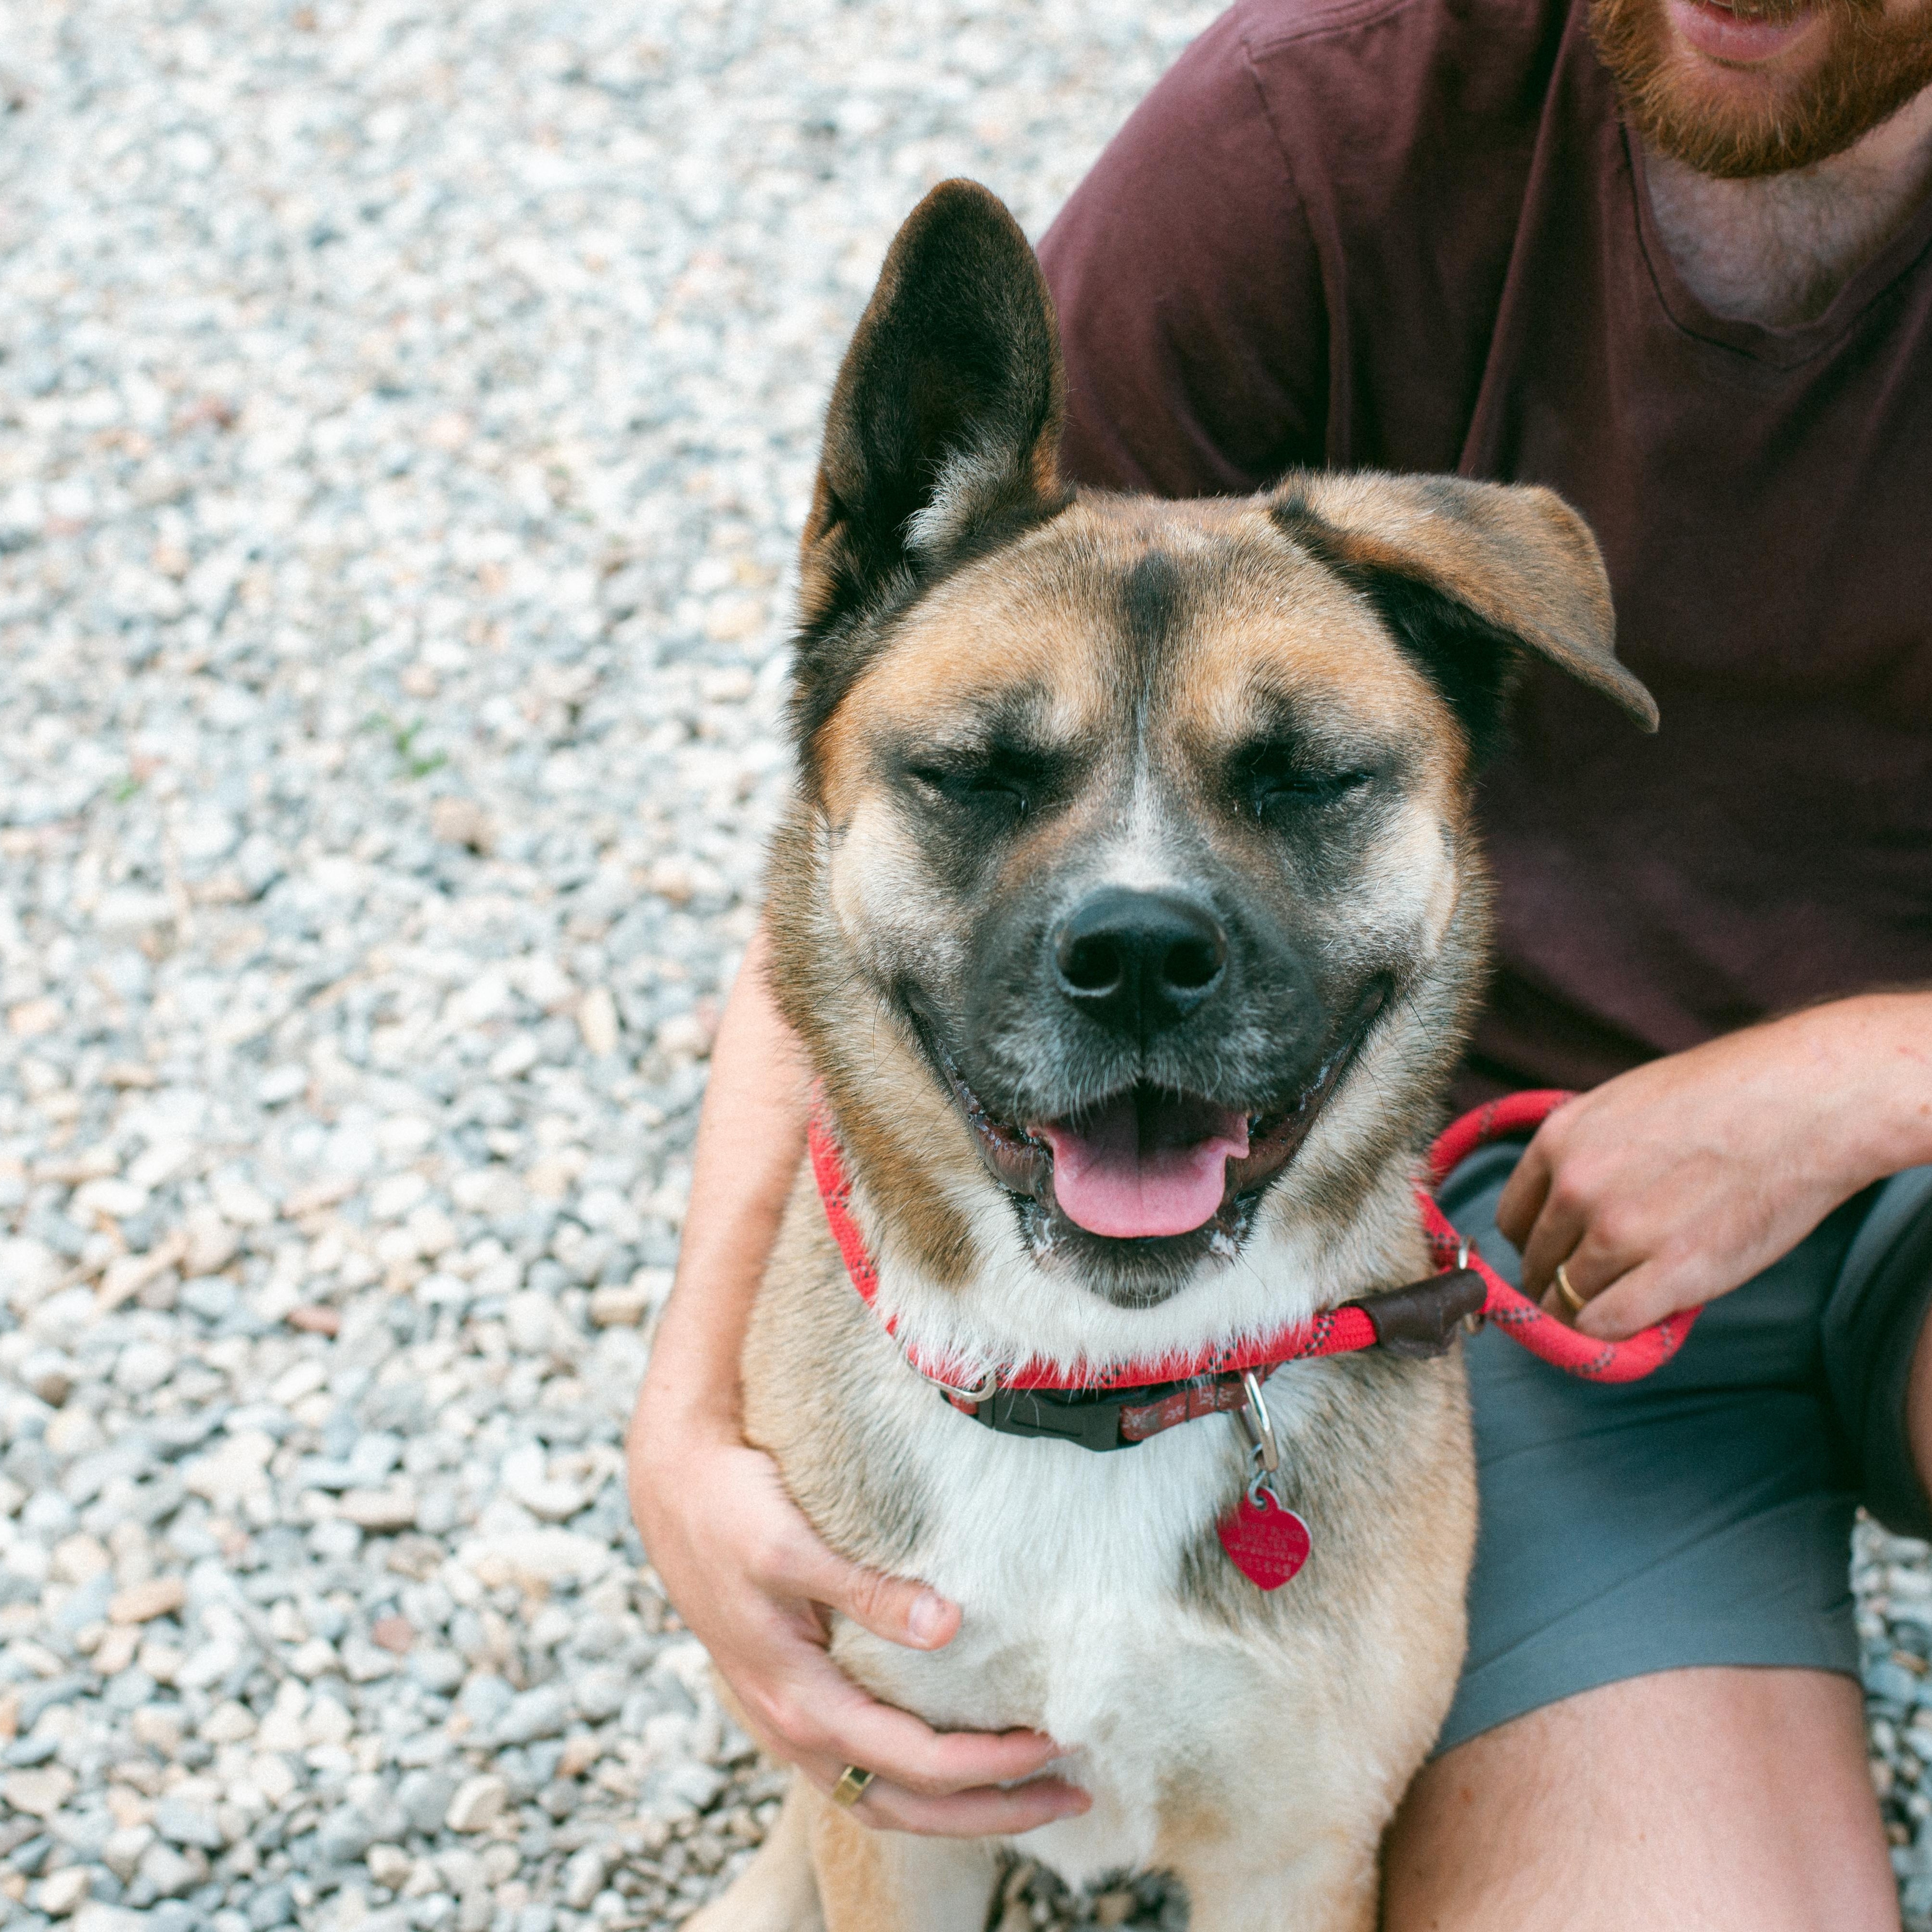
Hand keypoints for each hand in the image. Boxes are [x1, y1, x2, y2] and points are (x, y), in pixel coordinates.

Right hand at [626, 1401, 1090, 1835]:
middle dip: (995, 1812)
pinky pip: (866, 1769)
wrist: (671, 1488)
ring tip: (1036, 1789)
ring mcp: (792, 1722)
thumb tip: (950, 1624)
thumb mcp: (791, 1545)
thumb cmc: (730, 1511)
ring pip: (886, 1799)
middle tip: (1076, 1788)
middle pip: (909, 1807)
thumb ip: (866, 1590)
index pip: (916, 1763)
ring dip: (962, 1806)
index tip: (1059, 1739)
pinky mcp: (797, 1698)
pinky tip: (962, 1755)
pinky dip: (921, 1781)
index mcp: (801, 1701)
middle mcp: (797, 1729)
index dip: (992, 1764)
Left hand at [1495, 993, 1931, 1341]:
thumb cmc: (1724, 1097)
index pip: (1512, 1219)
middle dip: (1558, 1278)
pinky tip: (1635, 1321)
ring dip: (1584, 1310)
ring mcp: (1620, 1233)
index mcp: (1560, 1141)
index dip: (1535, 1242)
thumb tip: (1565, 1207)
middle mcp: (1577, 1188)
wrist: (1805, 1104)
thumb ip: (1586, 1155)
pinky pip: (1607, 1325)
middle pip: (1537, 1263)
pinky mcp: (1672, 1273)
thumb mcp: (1623, 1105)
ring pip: (1565, 1300)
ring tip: (1617, 1303)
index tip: (1557, 1253)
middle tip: (1593, 1284)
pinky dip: (1613, 1332)